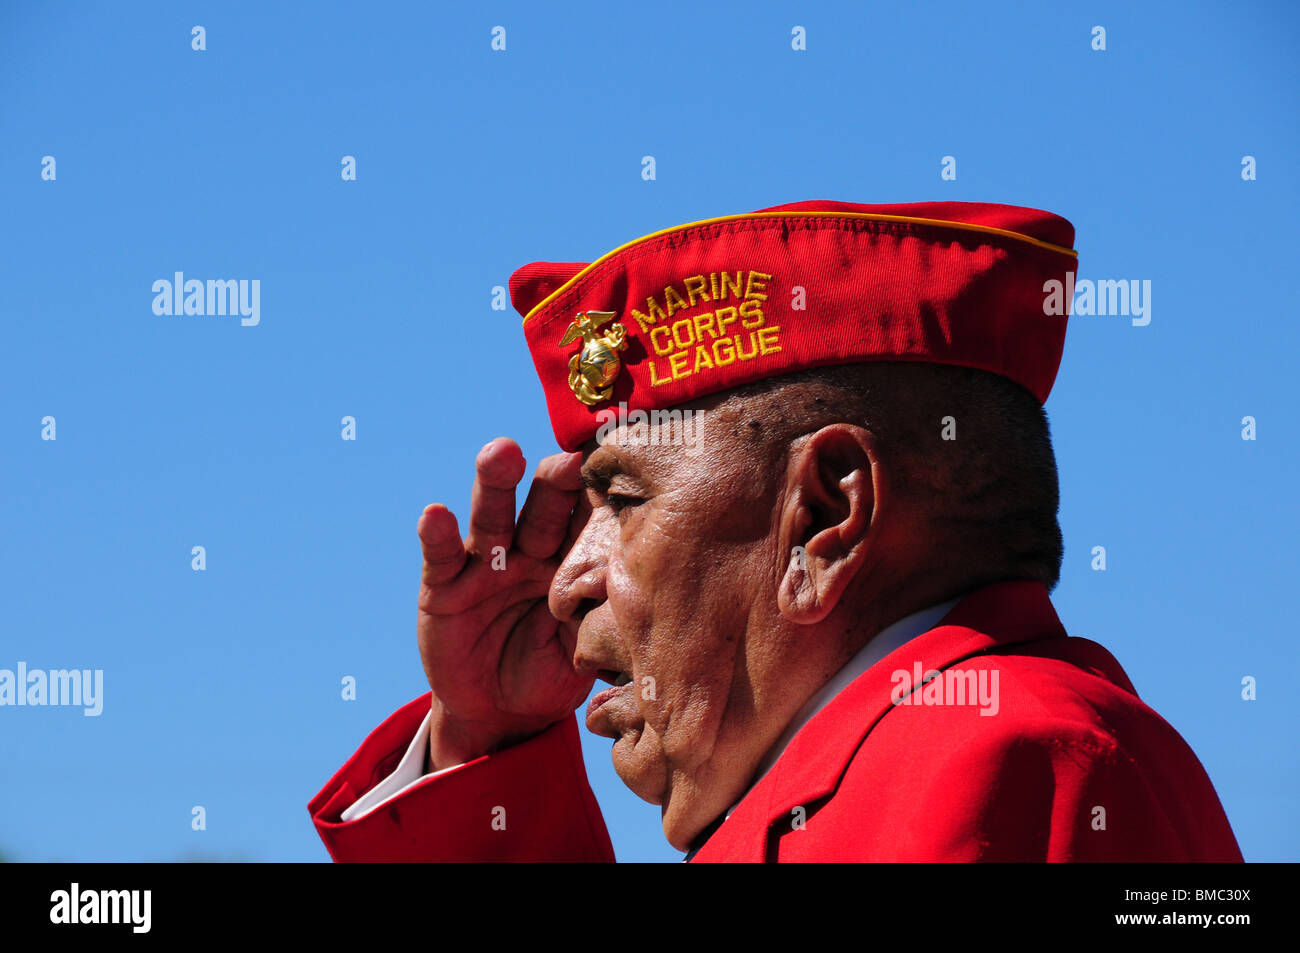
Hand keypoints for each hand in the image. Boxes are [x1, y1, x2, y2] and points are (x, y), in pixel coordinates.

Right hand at [416, 437, 593, 768]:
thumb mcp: (583, 648)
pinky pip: (441, 556)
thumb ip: (598, 618)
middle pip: (544, 504)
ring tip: (501, 453)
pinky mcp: (444, 586)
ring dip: (496, 483)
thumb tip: (627, 595)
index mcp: (573, 557)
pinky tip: (436, 514)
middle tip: (569, 461)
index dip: (600, 493)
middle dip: (555, 479)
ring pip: (493, 516)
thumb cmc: (554, 671)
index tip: (619, 468)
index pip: (588, 516)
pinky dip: (437, 534)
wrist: (502, 714)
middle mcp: (531, 549)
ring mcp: (486, 563)